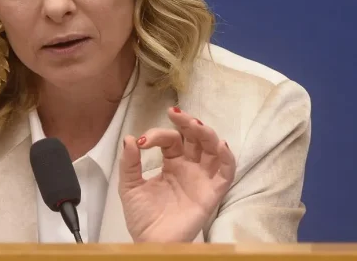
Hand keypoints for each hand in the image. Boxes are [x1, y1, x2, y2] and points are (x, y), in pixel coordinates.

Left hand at [118, 107, 235, 242]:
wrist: (150, 242)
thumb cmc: (142, 217)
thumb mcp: (129, 186)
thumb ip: (129, 163)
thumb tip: (129, 138)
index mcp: (171, 163)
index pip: (170, 139)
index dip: (158, 134)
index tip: (142, 141)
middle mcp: (189, 167)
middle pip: (195, 138)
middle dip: (187, 123)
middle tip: (176, 115)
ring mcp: (202, 178)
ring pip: (213, 149)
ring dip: (206, 133)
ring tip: (194, 125)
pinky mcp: (212, 193)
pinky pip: (226, 173)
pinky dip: (227, 158)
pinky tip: (220, 145)